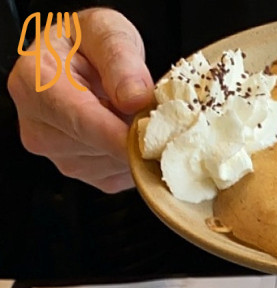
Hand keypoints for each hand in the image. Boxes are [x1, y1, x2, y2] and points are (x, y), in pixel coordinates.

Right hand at [7, 7, 154, 192]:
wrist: (74, 62)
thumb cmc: (84, 42)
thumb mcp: (104, 29)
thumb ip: (119, 58)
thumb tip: (135, 99)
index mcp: (35, 85)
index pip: (82, 121)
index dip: (119, 135)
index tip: (150, 141)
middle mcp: (39, 128)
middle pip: (101, 147)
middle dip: (133, 132)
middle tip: (148, 106)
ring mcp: (58, 157)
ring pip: (114, 164)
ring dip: (134, 144)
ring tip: (129, 112)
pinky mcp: (81, 174)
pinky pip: (119, 176)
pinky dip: (132, 157)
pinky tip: (125, 130)